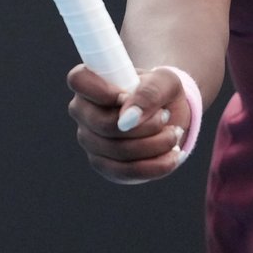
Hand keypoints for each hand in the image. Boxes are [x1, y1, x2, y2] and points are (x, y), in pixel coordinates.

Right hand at [66, 64, 191, 183]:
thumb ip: (150, 91)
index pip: (78, 79)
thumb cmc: (161, 92)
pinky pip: (126, 172)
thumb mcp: (165, 81)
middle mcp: (84, 113)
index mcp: (91, 83)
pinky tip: (173, 155)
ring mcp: (91, 142)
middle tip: (166, 116)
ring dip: (155, 144)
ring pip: (118, 151)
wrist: (170, 116)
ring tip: (174, 133)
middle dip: (144, 124)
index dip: (103, 90)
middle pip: (103, 124)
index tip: (129, 95)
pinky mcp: (106, 166)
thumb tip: (127, 118)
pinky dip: (156, 165)